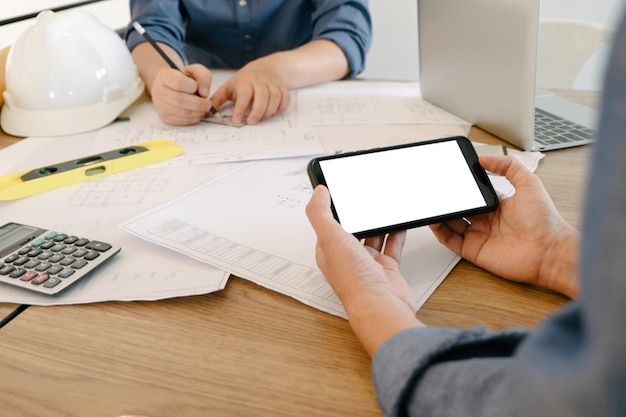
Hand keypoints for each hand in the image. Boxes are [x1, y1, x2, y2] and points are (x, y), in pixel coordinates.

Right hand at [150, 64, 216, 124]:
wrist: (175, 88)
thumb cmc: (187, 79)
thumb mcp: (196, 71)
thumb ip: (204, 76)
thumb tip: (204, 94)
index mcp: (164, 76)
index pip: (178, 83)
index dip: (192, 87)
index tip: (197, 87)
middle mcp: (157, 90)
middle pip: (179, 100)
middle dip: (198, 104)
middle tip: (208, 104)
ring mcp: (159, 105)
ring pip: (181, 113)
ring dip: (198, 112)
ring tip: (204, 108)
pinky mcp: (164, 117)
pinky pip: (181, 121)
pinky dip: (194, 119)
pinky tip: (197, 113)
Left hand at [210, 59, 290, 124]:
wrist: (265, 68)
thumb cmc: (244, 81)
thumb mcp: (228, 88)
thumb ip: (217, 100)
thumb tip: (206, 113)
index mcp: (244, 81)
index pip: (244, 94)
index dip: (241, 108)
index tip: (236, 120)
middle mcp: (259, 82)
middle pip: (262, 96)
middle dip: (257, 111)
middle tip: (251, 123)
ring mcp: (272, 84)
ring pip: (275, 98)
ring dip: (269, 111)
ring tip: (261, 119)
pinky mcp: (282, 88)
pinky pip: (285, 99)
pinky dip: (280, 108)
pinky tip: (272, 113)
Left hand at [306, 185, 422, 356]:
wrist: (381, 305)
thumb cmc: (354, 281)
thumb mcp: (330, 238)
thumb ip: (320, 213)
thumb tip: (318, 192)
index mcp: (329, 251)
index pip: (327, 224)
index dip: (331, 208)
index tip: (337, 191)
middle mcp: (347, 258)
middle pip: (352, 229)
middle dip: (358, 214)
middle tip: (364, 196)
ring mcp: (368, 264)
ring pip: (373, 237)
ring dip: (378, 223)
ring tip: (383, 206)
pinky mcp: (387, 268)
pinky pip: (392, 246)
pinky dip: (396, 234)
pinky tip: (399, 224)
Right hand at [430, 155, 579, 297]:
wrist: (549, 251)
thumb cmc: (545, 221)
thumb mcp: (529, 183)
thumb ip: (508, 166)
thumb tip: (485, 158)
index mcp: (498, 204)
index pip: (473, 193)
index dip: (461, 186)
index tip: (450, 176)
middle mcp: (486, 220)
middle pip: (460, 208)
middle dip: (448, 199)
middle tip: (436, 189)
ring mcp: (479, 235)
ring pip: (451, 223)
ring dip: (440, 213)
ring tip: (431, 203)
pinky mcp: (473, 250)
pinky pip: (450, 240)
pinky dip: (439, 231)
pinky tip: (434, 220)